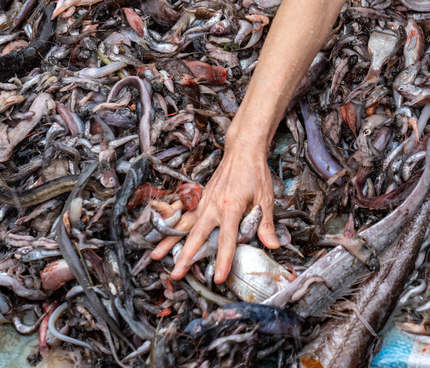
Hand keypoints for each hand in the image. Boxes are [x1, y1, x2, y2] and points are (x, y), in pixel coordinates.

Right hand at [150, 139, 279, 283]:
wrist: (243, 151)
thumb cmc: (255, 173)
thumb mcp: (266, 198)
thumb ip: (266, 223)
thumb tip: (273, 245)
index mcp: (231, 207)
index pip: (226, 239)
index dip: (222, 259)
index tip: (218, 277)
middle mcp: (213, 205)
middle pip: (197, 235)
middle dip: (186, 256)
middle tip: (175, 274)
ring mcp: (203, 200)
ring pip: (183, 224)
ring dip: (169, 241)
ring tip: (156, 257)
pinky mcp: (199, 197)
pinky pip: (180, 210)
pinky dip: (169, 221)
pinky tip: (158, 231)